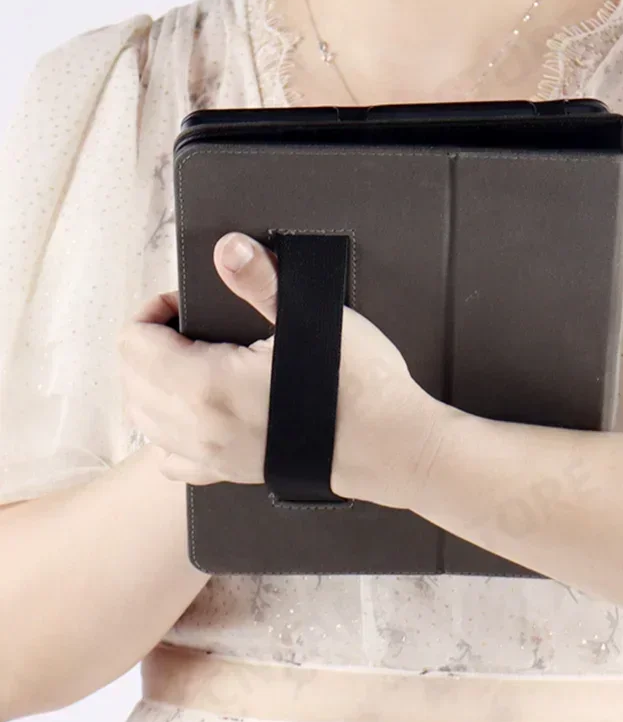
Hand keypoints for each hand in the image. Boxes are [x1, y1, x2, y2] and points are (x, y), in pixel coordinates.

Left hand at [117, 232, 444, 508]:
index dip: (154, 312)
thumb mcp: (311, 319)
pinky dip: (169, 432)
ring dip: (153, 385)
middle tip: (192, 327)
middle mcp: (198, 428)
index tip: (187, 303)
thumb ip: (260, 282)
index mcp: (206, 386)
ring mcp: (212, 456)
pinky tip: (197, 413)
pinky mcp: (231, 473)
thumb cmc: (358, 386)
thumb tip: (228, 248)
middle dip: (150, 345)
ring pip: (144, 422)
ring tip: (190, 362)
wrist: (390, 445)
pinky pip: (173, 459)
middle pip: (131, 382)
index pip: (134, 344)